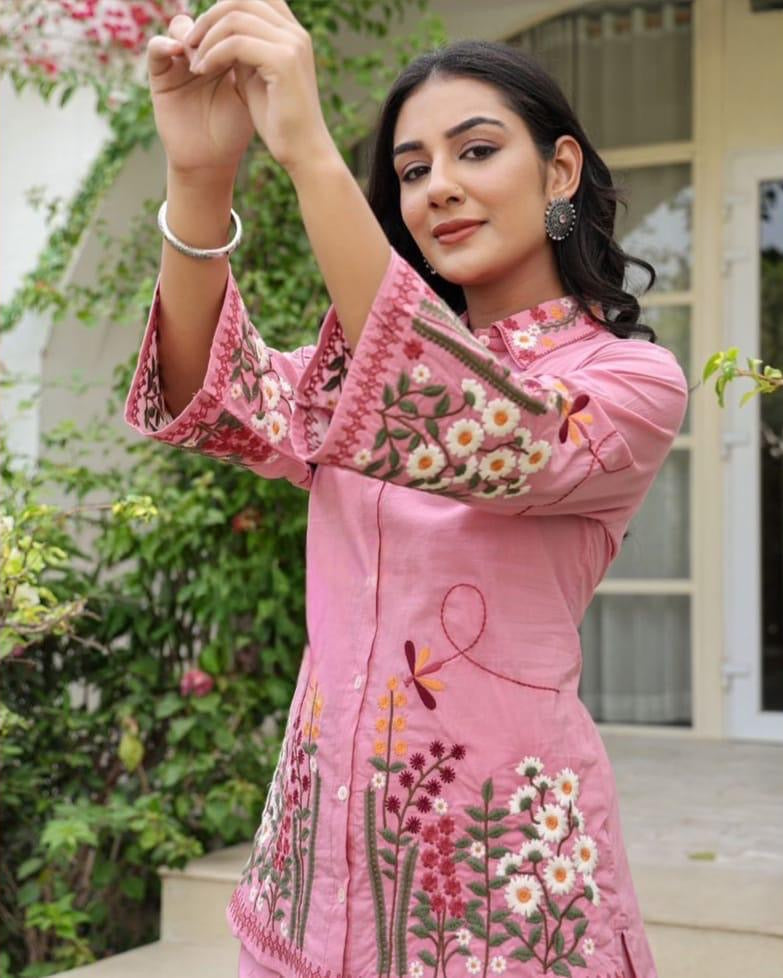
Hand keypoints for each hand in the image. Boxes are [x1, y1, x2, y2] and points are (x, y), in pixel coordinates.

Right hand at [147, 4, 255, 176]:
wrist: (212, 160)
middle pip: (206, 19)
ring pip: (181, 27)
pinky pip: (156, 47)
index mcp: (226, 54)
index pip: (228, 22)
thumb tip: (264, 27)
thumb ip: (252, 59)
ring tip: (203, 58)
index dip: (236, 22)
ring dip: (194, 36)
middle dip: (216, 26)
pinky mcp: (160, 74)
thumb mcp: (250, 92)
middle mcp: (202, 52)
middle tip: (227, 43)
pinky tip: (179, 52)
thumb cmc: (235, 130)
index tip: (250, 35)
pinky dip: (165, 44)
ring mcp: (180, 61)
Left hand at [184, 0, 333, 172]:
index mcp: (292, 33)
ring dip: (207, 38)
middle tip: (189, 43)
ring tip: (195, 63)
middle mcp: (295, 33)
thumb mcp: (254, 76)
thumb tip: (216, 32)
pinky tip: (202, 69)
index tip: (202, 33)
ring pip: (235, 17)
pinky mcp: (284, 62)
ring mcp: (292, 44)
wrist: (302, 151)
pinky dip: (213, 54)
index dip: (222, 6)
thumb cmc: (279, 120)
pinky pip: (236, 43)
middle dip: (208, 18)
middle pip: (241, 0)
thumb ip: (241, 50)